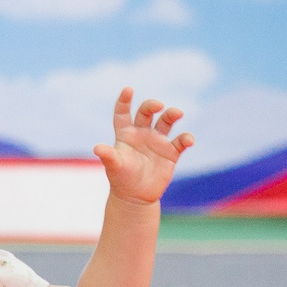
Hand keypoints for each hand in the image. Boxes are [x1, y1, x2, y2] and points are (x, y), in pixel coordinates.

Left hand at [94, 89, 192, 203]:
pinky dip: (186, 139)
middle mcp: (142, 133)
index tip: (128, 90)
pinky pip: (180, 142)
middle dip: (152, 105)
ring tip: (178, 113)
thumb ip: (108, 156)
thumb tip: (97, 148)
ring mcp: (157, 141)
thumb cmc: (121, 179)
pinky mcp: (171, 153)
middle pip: (147, 113)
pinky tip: (188, 140)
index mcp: (125, 133)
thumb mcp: (114, 167)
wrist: (136, 197)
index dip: (124, 101)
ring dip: (172, 115)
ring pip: (166, 122)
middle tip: (158, 105)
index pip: (123, 112)